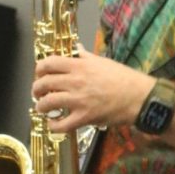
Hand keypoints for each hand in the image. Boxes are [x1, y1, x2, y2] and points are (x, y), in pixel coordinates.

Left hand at [31, 47, 153, 133]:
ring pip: (48, 103)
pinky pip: (61, 124)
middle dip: (36, 89)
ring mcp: (79, 100)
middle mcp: (75, 81)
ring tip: (42, 107)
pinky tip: (53, 124)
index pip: (49, 63)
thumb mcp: (103, 61)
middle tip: (38, 92)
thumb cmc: (123, 78)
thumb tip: (77, 48)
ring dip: (40, 106)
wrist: (139, 96)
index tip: (39, 74)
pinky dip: (53, 126)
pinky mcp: (84, 117)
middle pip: (44, 83)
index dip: (39, 69)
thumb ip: (86, 55)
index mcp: (80, 65)